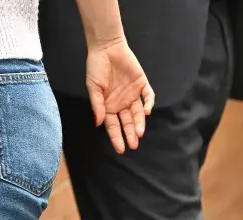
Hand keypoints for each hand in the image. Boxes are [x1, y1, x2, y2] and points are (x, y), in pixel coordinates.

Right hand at [85, 37, 155, 153]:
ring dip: (139, 123)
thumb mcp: (93, 88)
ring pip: (138, 113)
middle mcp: (121, 103)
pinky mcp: (141, 83)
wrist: (107, 48)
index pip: (113, 126)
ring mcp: (132, 94)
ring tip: (139, 133)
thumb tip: (98, 123)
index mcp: (108, 107)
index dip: (117, 138)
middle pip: (127, 122)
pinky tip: (147, 111)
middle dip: (130, 134)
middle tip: (133, 145)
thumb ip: (97, 105)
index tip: (120, 149)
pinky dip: (148, 102)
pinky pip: (147, 95)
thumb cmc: (96, 68)